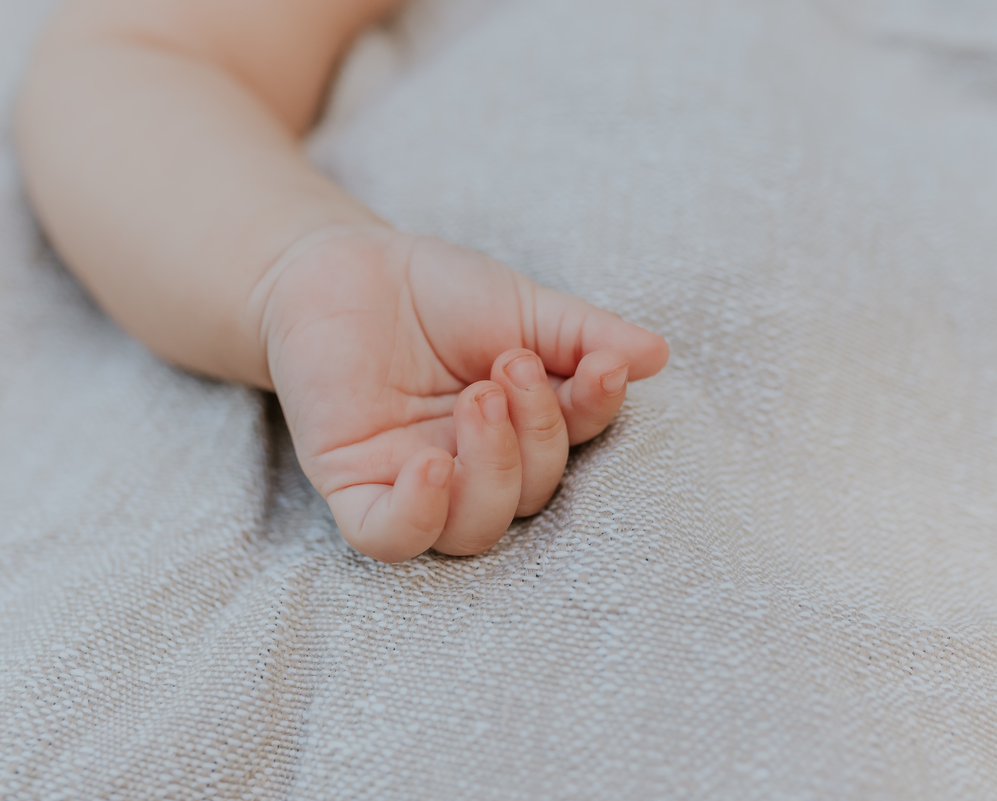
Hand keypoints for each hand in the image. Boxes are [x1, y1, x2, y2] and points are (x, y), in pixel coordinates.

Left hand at [259, 225, 668, 561]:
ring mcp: (413, 482)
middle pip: (531, 496)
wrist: (339, 266)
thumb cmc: (432, 290)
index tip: (602, 367)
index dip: (595, 416)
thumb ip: (583, 334)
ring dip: (493, 469)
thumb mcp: (519, 305)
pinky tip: (433, 466)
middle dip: (537, 434)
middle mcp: (473, 468)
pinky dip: (419, 515)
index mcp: (520, 431)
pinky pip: (388, 537)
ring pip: (474, 530)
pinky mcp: (354, 485)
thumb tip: (656, 356)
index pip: (573, 447)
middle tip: (513, 367)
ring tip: (479, 398)